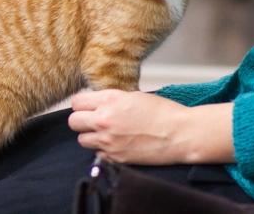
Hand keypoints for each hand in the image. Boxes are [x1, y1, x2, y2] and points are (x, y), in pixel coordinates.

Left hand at [68, 90, 235, 164]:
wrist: (179, 134)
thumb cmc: (163, 112)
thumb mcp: (134, 96)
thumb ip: (112, 100)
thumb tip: (98, 103)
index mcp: (110, 100)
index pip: (76, 102)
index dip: (82, 105)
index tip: (87, 107)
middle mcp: (104, 119)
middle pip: (74, 122)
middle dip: (81, 121)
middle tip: (93, 121)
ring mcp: (108, 141)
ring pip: (81, 140)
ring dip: (91, 136)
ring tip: (106, 134)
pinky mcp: (115, 157)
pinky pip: (97, 154)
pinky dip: (103, 150)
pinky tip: (116, 144)